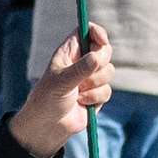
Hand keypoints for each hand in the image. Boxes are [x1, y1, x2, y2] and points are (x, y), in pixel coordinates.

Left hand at [8, 29, 114, 157]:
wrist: (48, 126)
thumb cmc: (47, 99)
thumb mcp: (61, 82)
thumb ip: (80, 69)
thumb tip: (97, 57)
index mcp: (69, 52)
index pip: (87, 32)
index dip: (97, 33)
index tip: (102, 41)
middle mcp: (82, 62)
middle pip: (104, 50)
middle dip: (99, 63)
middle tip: (85, 75)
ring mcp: (91, 78)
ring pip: (109, 71)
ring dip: (95, 84)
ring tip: (78, 92)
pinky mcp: (97, 95)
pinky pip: (108, 90)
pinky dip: (95, 97)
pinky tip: (81, 103)